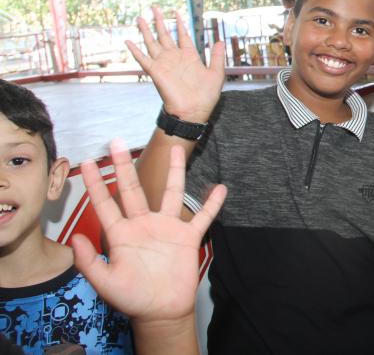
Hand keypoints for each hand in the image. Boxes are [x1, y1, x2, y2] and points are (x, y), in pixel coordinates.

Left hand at [72, 140, 226, 324]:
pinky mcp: (188, 237)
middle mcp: (144, 224)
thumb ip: (89, 262)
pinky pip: (203, 217)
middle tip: (116, 142)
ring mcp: (167, 228)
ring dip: (175, 172)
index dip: (96, 184)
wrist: (161, 311)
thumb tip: (73, 237)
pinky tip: (220, 188)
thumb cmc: (132, 298)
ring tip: (176, 149)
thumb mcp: (105, 283)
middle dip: (124, 166)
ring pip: (172, 194)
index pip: (105, 204)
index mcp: (122, 234)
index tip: (89, 162)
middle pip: (133, 189)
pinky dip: (212, 203)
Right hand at [126, 7, 224, 121]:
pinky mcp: (155, 72)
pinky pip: (143, 58)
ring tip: (140, 17)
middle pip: (165, 34)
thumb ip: (217, 57)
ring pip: (153, 42)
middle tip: (154, 6)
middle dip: (159, 20)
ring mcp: (164, 64)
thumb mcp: (216, 73)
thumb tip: (220, 41)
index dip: (179, 23)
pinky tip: (128, 41)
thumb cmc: (206, 96)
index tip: (175, 11)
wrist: (193, 111)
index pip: (182, 35)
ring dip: (146, 30)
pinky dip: (135, 50)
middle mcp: (175, 57)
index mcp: (190, 56)